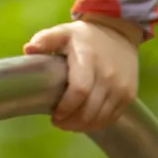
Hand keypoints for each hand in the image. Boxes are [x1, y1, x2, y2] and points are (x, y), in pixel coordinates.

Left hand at [22, 15, 141, 132]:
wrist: (119, 32)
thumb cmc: (85, 36)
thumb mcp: (64, 32)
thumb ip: (45, 40)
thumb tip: (28, 50)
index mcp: (89, 60)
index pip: (79, 91)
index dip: (65, 108)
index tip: (54, 115)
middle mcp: (108, 75)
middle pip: (89, 110)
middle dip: (71, 122)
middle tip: (57, 122)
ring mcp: (121, 87)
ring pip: (101, 118)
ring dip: (82, 126)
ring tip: (68, 123)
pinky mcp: (129, 95)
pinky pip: (112, 117)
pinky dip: (97, 124)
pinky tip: (84, 121)